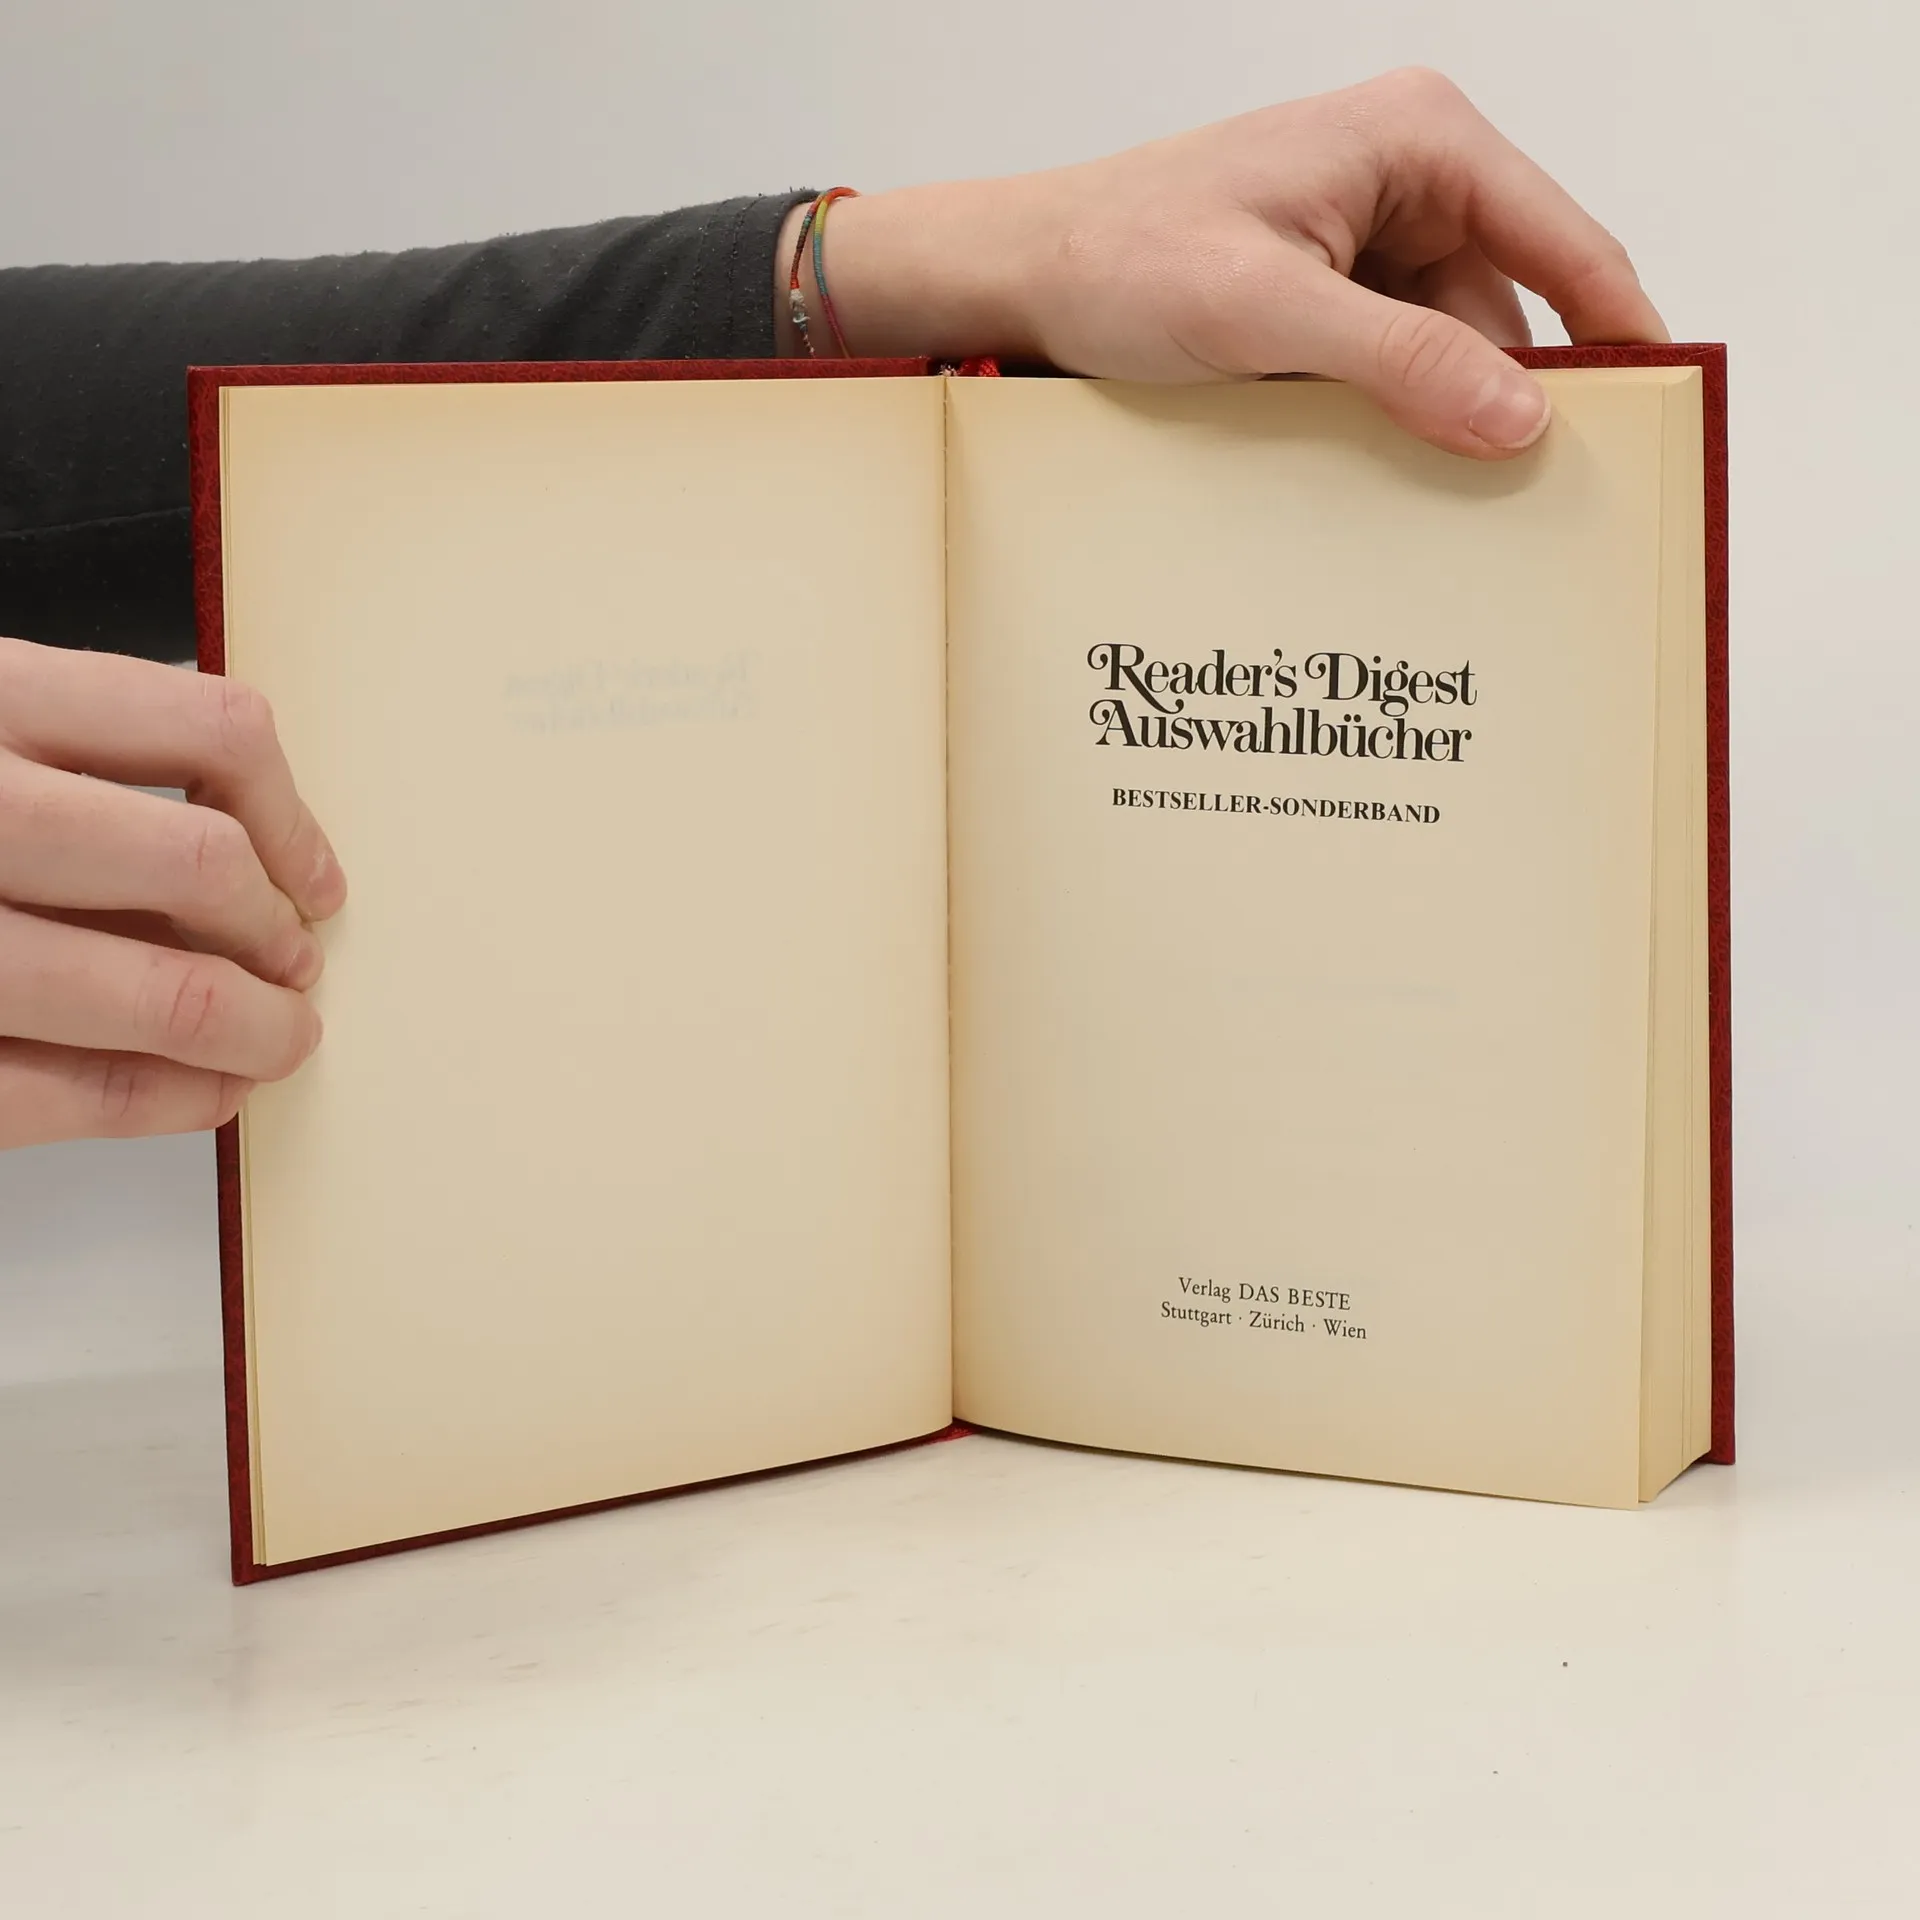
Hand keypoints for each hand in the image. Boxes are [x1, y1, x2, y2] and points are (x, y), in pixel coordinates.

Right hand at [0, 637, 344, 1148]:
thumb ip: (62, 750)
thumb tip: (243, 849)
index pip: (207, 728)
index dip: (290, 816)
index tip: (312, 875)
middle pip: (199, 866)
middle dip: (274, 933)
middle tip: (294, 966)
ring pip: (151, 993)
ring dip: (248, 1030)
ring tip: (275, 1041)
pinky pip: (56, 1093)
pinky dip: (162, 1103)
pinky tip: (204, 1096)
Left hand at [811, 69, 1667, 457]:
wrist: (1022, 276)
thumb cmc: (1118, 255)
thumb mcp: (1264, 312)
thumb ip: (1399, 359)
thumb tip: (1517, 415)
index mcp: (1418, 143)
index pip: (1565, 244)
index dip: (1620, 334)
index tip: (1656, 423)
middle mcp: (1407, 182)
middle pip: (1511, 306)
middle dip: (1515, 398)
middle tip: (1538, 501)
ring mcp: (1366, 242)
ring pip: (1450, 349)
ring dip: (1440, 419)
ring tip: (1444, 502)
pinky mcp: (1327, 297)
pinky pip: (1393, 366)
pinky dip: (1391, 419)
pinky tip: (1378, 474)